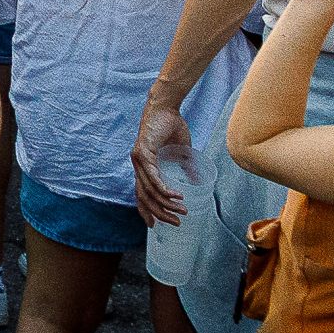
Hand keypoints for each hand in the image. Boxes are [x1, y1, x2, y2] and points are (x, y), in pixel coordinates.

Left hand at [132, 95, 192, 225]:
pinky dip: (164, 188)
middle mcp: (138, 165)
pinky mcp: (143, 153)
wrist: (167, 107)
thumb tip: (196, 183)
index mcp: (143, 167)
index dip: (146, 211)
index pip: (140, 194)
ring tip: (182, 210)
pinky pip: (153, 177)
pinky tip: (176, 196)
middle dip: (160, 213)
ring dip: (166, 203)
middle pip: (144, 197)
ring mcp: (138, 159)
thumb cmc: (172, 127)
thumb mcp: (181, 152)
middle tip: (176, 222)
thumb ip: (186, 168)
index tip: (155, 225)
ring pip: (150, 190)